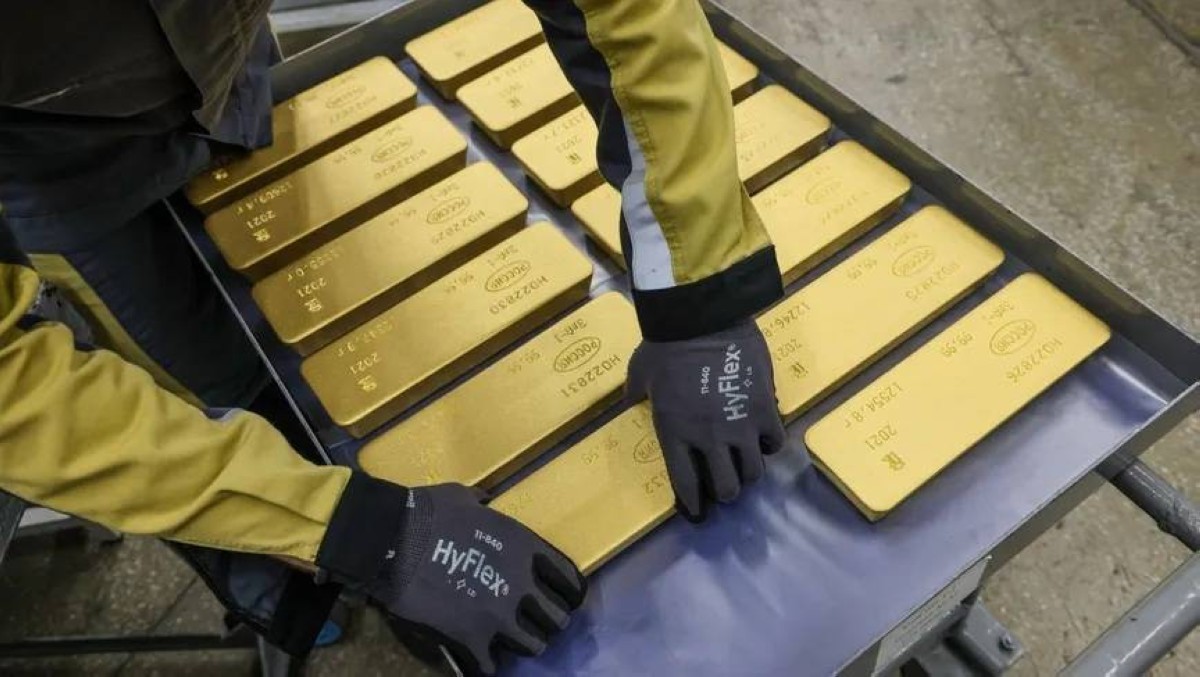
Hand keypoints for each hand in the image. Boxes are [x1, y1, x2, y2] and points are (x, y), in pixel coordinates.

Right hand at [317, 477, 585, 675]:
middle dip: (546, 621)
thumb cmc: (427, 511)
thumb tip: (482, 501)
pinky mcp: (471, 639)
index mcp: (525, 548)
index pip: (570, 579)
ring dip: (521, 644)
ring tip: (508, 642)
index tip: (564, 599)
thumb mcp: (464, 497)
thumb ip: (481, 504)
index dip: (569, 592)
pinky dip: (484, 665)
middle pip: (557, 619)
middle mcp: (521, 585)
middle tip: (532, 622)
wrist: (390, 540)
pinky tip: (477, 658)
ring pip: (533, 646)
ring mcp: (499, 615)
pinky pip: (490, 667)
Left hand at [627, 320, 785, 521]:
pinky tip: (763, 436)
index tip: (697, 509)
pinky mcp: (765, 408)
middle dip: (726, 490)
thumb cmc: (665, 343)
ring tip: (746, 462)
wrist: (703, 315)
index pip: (686, 484)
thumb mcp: (639, 371)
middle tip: (726, 481)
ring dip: (749, 471)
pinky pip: (774, 442)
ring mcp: (739, 426)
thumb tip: (629, 400)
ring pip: (754, 472)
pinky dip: (769, 443)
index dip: (693, 502)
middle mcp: (708, 439)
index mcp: (674, 433)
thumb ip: (635, 392)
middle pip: (728, 488)